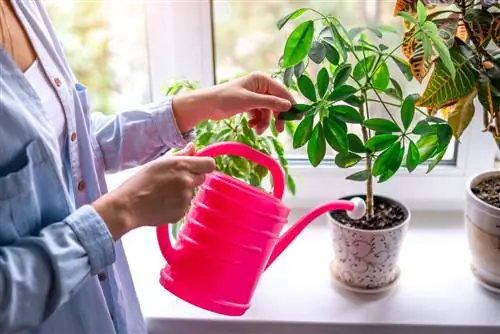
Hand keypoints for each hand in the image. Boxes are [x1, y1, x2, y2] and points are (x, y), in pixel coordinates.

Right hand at [92, 143, 214, 239]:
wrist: (128, 206)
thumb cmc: (140, 182)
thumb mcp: (159, 163)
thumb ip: (180, 155)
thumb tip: (193, 147)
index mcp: (182, 166)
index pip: (209, 164)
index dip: (204, 165)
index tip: (197, 167)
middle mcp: (187, 182)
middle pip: (202, 178)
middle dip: (192, 178)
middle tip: (174, 181)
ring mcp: (185, 199)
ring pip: (191, 193)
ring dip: (182, 192)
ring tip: (163, 194)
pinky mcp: (181, 212)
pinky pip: (184, 206)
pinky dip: (176, 205)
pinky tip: (162, 203)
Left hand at [173, 72, 295, 134]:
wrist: (207, 105)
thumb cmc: (226, 98)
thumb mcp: (250, 101)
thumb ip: (270, 103)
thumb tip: (288, 105)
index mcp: (262, 79)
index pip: (282, 91)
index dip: (289, 104)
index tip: (297, 116)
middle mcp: (260, 86)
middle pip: (276, 103)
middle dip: (277, 117)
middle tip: (279, 130)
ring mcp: (255, 96)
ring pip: (268, 112)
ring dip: (264, 122)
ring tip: (258, 131)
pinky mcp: (249, 105)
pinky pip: (260, 115)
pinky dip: (257, 122)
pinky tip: (251, 126)